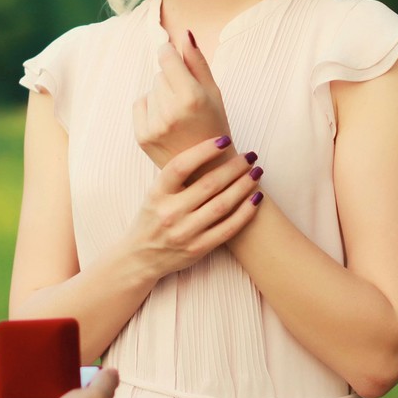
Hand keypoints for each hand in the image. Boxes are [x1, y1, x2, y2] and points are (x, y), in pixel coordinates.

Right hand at [122, 136, 263, 279]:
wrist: (141, 257)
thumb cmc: (153, 219)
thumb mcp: (155, 194)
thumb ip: (176, 177)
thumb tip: (210, 148)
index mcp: (157, 194)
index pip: (180, 166)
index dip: (204, 150)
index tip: (224, 140)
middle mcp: (170, 213)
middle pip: (208, 184)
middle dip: (234, 167)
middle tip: (250, 156)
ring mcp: (185, 232)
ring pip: (222, 205)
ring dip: (244, 186)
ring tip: (256, 172)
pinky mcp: (199, 248)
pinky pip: (228, 228)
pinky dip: (246, 212)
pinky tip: (256, 198)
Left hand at [134, 31, 232, 168]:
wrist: (206, 170)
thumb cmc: (215, 126)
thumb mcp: (214, 92)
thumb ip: (197, 61)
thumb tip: (184, 33)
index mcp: (192, 97)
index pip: (166, 56)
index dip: (169, 52)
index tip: (173, 56)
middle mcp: (170, 112)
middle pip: (160, 74)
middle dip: (171, 81)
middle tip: (187, 103)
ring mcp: (154, 125)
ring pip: (151, 90)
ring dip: (162, 96)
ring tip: (178, 116)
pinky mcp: (142, 136)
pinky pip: (140, 104)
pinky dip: (151, 108)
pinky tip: (166, 122)